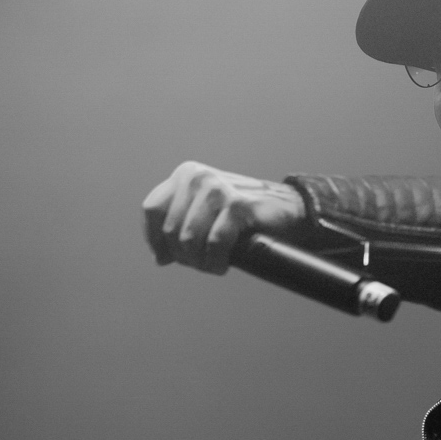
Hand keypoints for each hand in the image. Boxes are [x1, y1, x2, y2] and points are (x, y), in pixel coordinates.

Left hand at [141, 161, 306, 273]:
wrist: (288, 208)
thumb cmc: (244, 214)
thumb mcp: (205, 211)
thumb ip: (181, 224)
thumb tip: (159, 257)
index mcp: (186, 174)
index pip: (152, 209)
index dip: (154, 239)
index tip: (164, 258)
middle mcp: (198, 177)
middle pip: (170, 229)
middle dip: (183, 255)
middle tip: (200, 263)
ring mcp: (217, 189)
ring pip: (189, 239)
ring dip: (199, 261)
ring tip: (212, 265)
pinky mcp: (237, 205)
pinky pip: (215, 243)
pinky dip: (216, 261)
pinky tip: (222, 265)